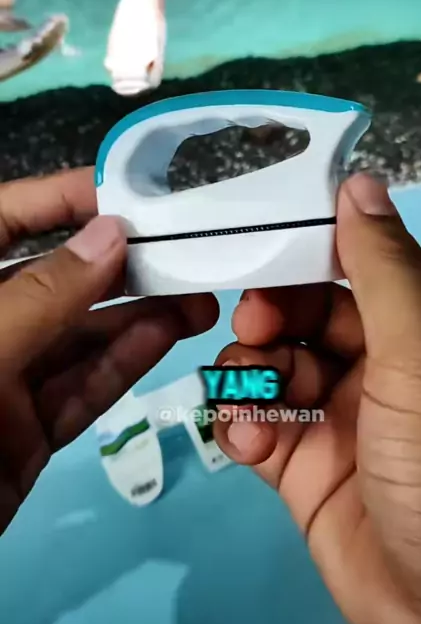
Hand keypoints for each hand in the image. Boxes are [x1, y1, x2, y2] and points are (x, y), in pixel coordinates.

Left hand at [0, 168, 217, 534]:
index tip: (129, 191)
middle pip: (55, 280)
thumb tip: (111, 233)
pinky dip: (124, 363)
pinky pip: (81, 390)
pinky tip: (168, 334)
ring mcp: (4, 382)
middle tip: (186, 252)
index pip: (4, 220)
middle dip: (120, 263)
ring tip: (199, 297)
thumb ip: (44, 294)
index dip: (62, 198)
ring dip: (138, 316)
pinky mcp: (28, 431)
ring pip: (78, 338)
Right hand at [213, 174, 420, 623]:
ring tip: (255, 405)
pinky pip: (256, 422)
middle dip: (270, 316)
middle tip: (254, 333)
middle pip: (304, 309)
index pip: (356, 260)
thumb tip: (357, 182)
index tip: (259, 247)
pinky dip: (242, 424)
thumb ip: (383, 270)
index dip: (307, 250)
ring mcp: (341, 413)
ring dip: (250, 375)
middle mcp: (384, 360)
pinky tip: (250, 442)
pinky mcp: (304, 464)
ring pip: (272, 364)